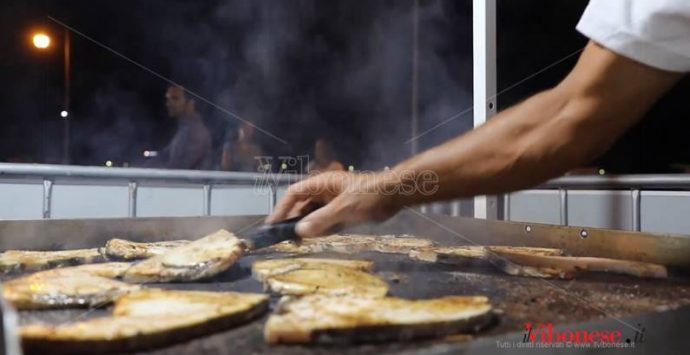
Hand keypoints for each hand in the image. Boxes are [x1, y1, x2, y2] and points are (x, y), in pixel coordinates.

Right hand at [266, 171, 402, 237]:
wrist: (397, 194)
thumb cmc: (370, 196)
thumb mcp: (344, 209)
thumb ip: (321, 220)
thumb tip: (299, 231)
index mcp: (322, 184)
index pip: (294, 194)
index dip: (282, 208)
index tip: (272, 225)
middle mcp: (326, 191)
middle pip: (302, 205)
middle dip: (294, 221)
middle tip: (286, 239)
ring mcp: (335, 200)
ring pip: (314, 214)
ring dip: (307, 227)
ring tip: (299, 243)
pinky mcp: (345, 210)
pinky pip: (327, 220)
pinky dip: (321, 229)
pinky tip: (318, 239)